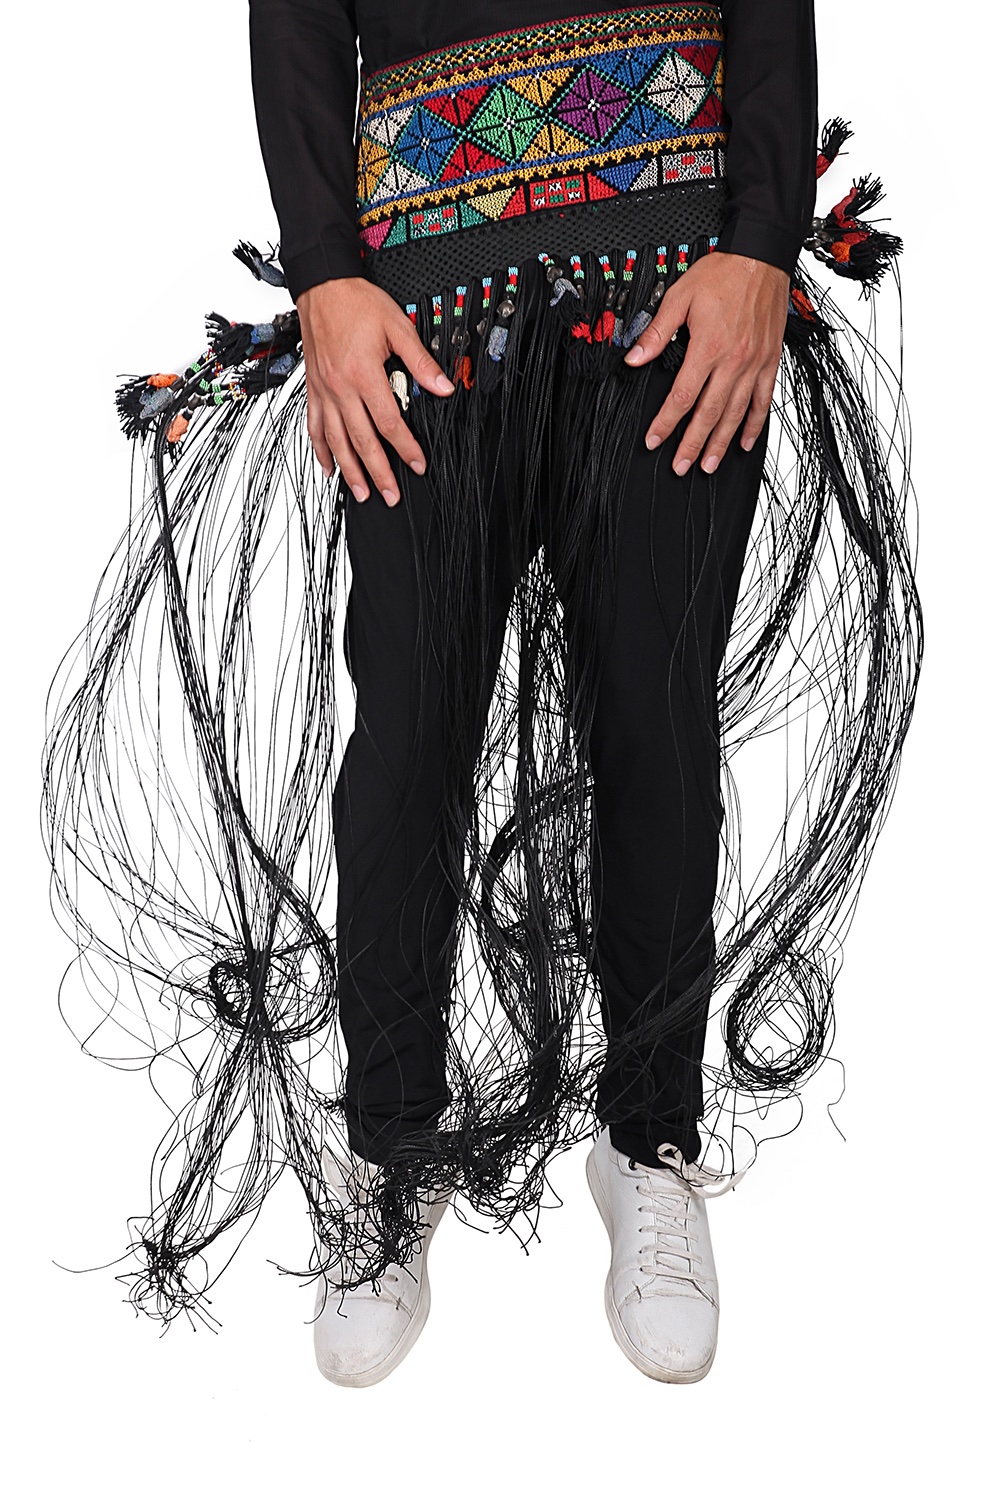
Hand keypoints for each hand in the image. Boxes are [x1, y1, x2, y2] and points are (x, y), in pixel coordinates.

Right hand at [297, 277, 454, 504]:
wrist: (322, 286)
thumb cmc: (357, 302)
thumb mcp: (397, 326)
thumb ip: (421, 361)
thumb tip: (443, 387)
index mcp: (363, 374)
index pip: (389, 422)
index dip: (405, 448)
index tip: (417, 465)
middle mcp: (341, 387)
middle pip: (362, 440)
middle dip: (378, 472)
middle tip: (390, 496)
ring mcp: (324, 390)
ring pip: (336, 440)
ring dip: (349, 470)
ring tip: (361, 493)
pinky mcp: (313, 388)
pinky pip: (314, 426)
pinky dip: (321, 450)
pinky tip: (330, 467)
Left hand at [623, 252, 788, 474]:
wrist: (762, 256)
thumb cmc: (722, 273)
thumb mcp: (679, 297)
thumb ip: (656, 332)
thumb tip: (633, 359)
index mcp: (708, 347)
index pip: (682, 396)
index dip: (666, 422)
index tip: (654, 440)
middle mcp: (733, 361)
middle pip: (709, 413)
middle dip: (692, 443)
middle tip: (681, 466)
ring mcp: (755, 364)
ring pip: (736, 413)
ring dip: (721, 443)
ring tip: (708, 465)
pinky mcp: (771, 361)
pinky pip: (764, 400)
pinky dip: (754, 424)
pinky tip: (745, 442)